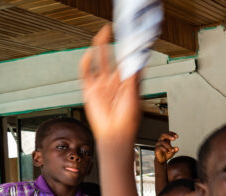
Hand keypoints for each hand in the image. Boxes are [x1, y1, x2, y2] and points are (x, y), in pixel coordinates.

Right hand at [79, 25, 140, 144]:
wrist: (115, 134)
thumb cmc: (128, 120)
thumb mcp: (134, 95)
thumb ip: (134, 77)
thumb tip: (139, 61)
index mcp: (126, 84)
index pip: (127, 63)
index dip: (128, 51)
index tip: (132, 39)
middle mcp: (113, 83)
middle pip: (112, 58)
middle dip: (114, 44)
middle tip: (116, 30)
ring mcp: (101, 85)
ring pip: (99, 61)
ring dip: (101, 46)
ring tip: (105, 33)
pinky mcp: (90, 90)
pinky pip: (86, 72)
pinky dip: (87, 61)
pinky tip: (92, 52)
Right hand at [154, 132, 179, 163]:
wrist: (162, 160)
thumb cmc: (167, 154)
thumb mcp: (172, 152)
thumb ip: (175, 149)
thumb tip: (177, 148)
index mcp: (165, 140)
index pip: (168, 134)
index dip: (172, 134)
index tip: (177, 136)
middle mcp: (161, 141)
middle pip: (163, 135)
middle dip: (169, 136)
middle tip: (173, 139)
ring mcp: (158, 144)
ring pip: (163, 142)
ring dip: (169, 146)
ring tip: (172, 150)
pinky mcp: (156, 149)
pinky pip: (160, 147)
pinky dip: (165, 149)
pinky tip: (167, 152)